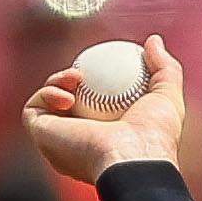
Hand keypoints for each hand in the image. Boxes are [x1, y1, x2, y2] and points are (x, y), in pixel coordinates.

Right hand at [24, 36, 186, 184]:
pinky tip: (68, 94)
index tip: (104, 65)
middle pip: (65, 101)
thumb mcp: (167, 96)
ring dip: (56, 82)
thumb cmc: (154, 136)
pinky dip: (46, 93)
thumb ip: (164, 68)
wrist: (133, 160)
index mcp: (105, 136)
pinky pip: (34, 108)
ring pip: (47, 102)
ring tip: (77, 78)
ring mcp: (59, 142)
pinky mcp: (43, 138)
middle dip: (69, 80)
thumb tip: (153, 40)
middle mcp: (79, 142)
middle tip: (85, 72)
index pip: (92, 102)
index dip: (93, 79)